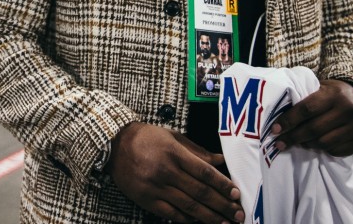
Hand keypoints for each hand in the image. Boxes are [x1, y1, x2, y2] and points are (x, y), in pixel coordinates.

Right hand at [106, 123, 243, 223]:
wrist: (113, 144)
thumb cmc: (144, 138)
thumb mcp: (172, 136)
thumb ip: (196, 150)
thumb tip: (219, 160)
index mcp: (174, 153)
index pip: (205, 173)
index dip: (222, 185)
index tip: (235, 193)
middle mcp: (166, 171)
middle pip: (201, 192)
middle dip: (222, 205)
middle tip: (238, 213)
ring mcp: (156, 187)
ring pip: (189, 206)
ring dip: (210, 216)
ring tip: (225, 222)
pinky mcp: (147, 199)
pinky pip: (172, 213)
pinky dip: (187, 219)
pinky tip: (199, 221)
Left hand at [271, 79, 352, 156]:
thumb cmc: (331, 93)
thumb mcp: (318, 88)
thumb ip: (302, 99)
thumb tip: (279, 120)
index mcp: (335, 94)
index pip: (307, 110)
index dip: (289, 121)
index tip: (275, 130)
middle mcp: (350, 110)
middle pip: (314, 129)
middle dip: (293, 137)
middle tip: (279, 143)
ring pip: (324, 143)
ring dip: (307, 144)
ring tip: (298, 142)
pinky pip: (337, 151)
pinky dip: (323, 150)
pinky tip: (316, 144)